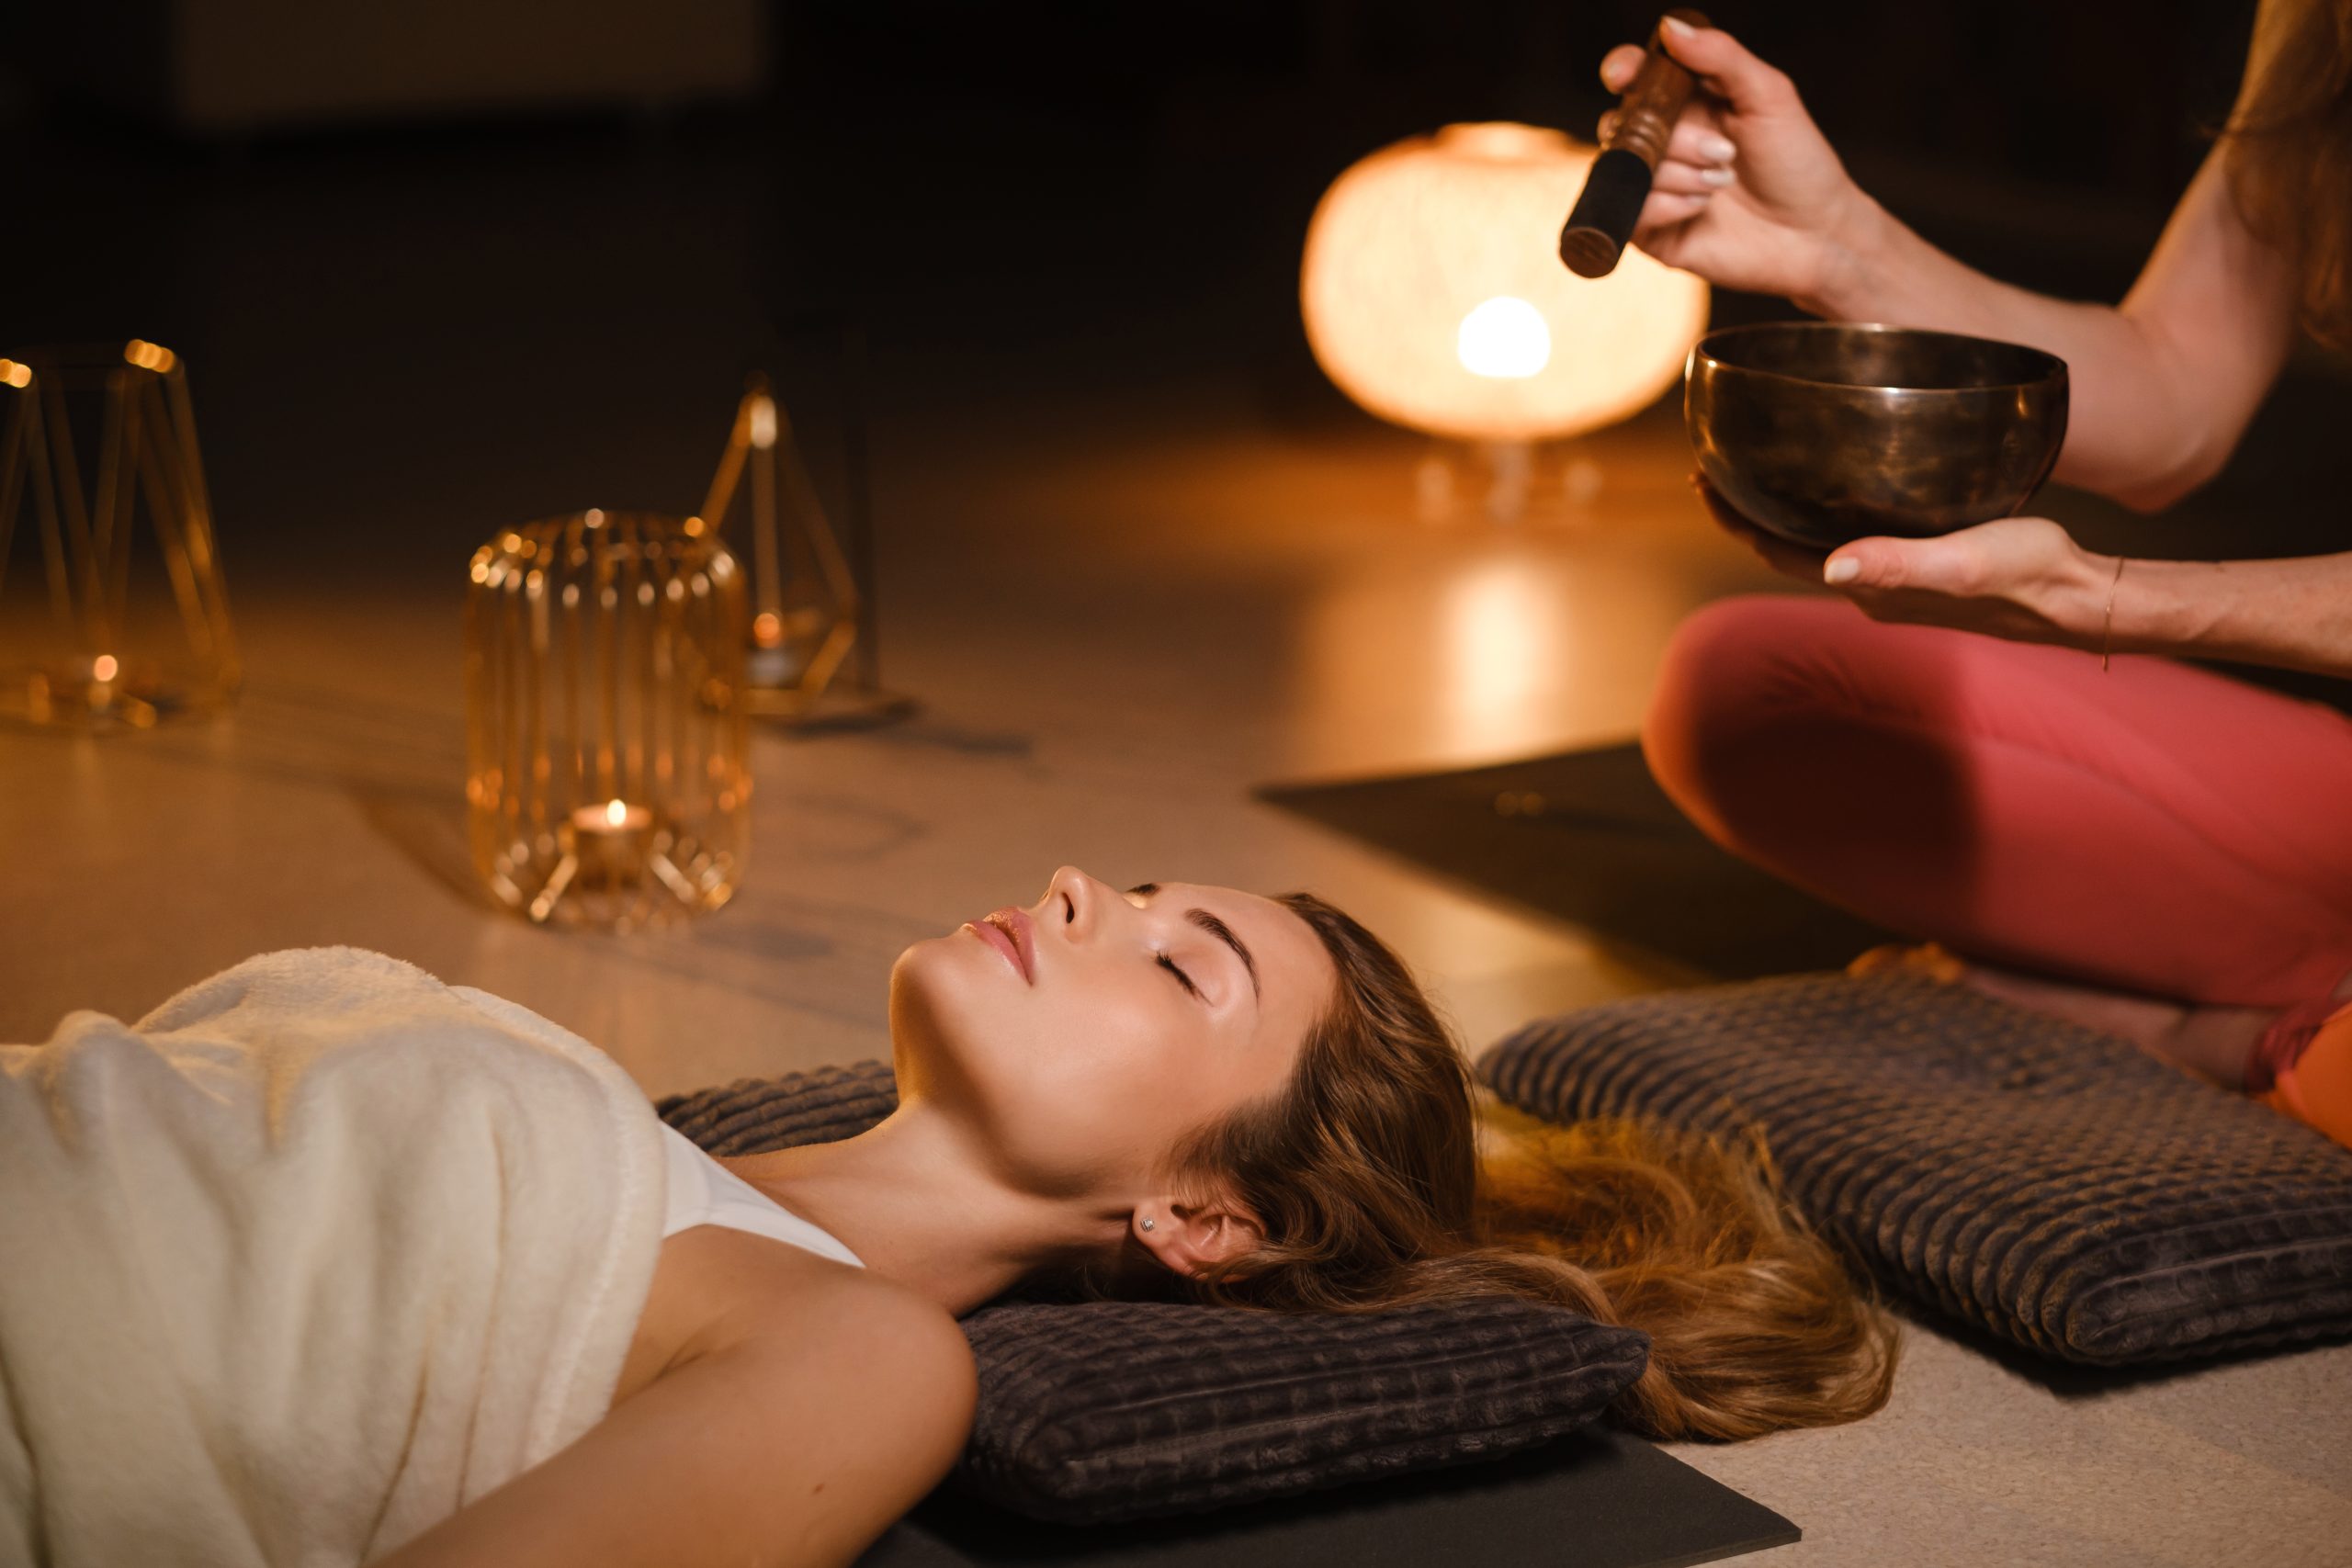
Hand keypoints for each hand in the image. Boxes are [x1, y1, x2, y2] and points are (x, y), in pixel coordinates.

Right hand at [1598, 18, 1875, 307]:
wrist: (1813, 233)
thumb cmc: (1797, 162)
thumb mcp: (1769, 96)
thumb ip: (1722, 57)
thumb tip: (1671, 28)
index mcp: (1686, 103)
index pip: (1635, 76)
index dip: (1622, 70)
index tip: (1625, 76)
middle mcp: (1663, 142)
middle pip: (1625, 123)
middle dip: (1674, 137)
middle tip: (1724, 152)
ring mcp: (1653, 186)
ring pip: (1626, 168)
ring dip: (1678, 173)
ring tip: (1723, 184)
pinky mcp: (1650, 230)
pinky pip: (1630, 210)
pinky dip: (1665, 206)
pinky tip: (1702, 209)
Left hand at [1693, 476, 2113, 647]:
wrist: (2078, 597)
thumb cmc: (2027, 576)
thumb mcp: (1961, 563)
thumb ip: (1898, 564)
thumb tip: (1833, 568)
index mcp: (1867, 588)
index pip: (1779, 552)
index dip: (1737, 520)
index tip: (1702, 479)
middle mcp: (1870, 587)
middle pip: (1786, 548)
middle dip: (1746, 512)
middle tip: (1713, 465)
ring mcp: (1893, 578)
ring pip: (1817, 542)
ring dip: (1782, 510)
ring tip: (1757, 468)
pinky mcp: (1920, 562)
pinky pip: (1854, 534)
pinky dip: (1826, 509)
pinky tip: (1834, 479)